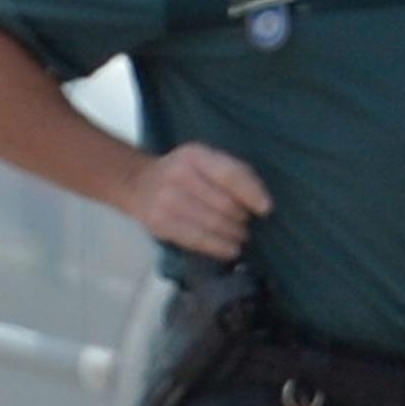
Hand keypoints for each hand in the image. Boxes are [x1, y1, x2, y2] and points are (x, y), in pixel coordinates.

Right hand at [118, 142, 272, 259]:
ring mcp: (166, 200)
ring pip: (214, 224)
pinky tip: (231, 250)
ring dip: (235, 235)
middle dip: (243, 219)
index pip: (229, 175)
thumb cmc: (186, 173)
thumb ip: (237, 174)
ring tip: (241, 236)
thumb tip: (263, 203)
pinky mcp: (160, 223)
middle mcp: (178, 175)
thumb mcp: (208, 161)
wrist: (138, 182)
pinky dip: (220, 248)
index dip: (251, 194)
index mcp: (195, 155)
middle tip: (247, 224)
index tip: (266, 210)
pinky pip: (197, 240)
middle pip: (225, 205)